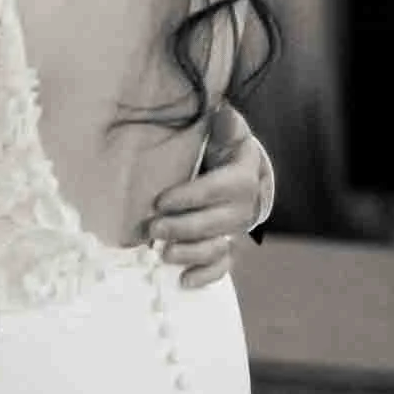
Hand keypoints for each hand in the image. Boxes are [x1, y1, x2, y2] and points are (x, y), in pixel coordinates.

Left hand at [145, 108, 271, 287]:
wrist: (241, 173)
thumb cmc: (225, 149)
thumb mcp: (228, 132)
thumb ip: (226, 124)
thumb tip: (223, 112)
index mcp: (240, 178)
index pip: (216, 189)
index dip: (189, 197)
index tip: (160, 200)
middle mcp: (241, 209)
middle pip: (214, 224)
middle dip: (182, 228)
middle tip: (152, 228)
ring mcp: (234, 232)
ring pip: (216, 248)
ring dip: (190, 254)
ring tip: (162, 254)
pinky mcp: (228, 248)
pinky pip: (221, 268)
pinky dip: (204, 276)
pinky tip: (183, 281)